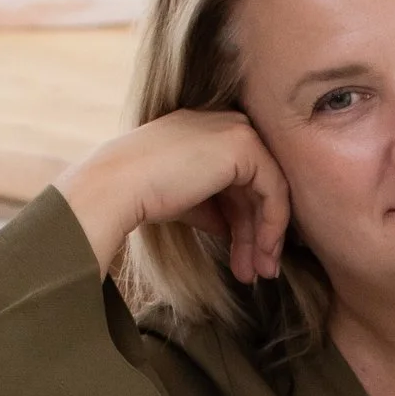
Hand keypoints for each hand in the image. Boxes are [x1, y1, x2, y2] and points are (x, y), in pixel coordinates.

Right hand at [55, 111, 292, 287]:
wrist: (120, 186)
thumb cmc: (144, 194)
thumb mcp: (189, 200)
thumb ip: (216, 208)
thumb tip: (235, 231)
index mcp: (211, 130)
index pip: (242, 179)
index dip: (248, 222)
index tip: (247, 258)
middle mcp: (227, 122)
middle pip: (258, 186)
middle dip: (259, 234)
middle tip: (260, 271)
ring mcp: (237, 129)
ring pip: (271, 191)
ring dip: (266, 237)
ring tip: (261, 273)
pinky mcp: (244, 144)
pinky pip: (274, 190)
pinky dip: (272, 225)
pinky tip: (261, 253)